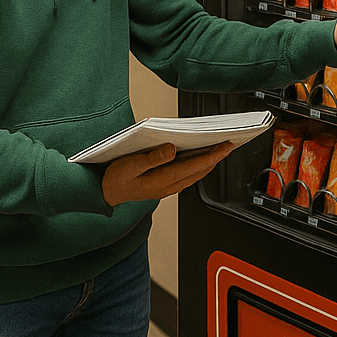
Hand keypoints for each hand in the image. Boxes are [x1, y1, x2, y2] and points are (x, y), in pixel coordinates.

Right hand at [101, 141, 238, 206]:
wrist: (105, 194)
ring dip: (210, 161)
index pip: (195, 166)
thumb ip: (152, 158)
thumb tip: (172, 149)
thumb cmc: (115, 179)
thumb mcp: (130, 165)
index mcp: (162, 180)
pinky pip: (188, 175)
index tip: (227, 145)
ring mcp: (168, 187)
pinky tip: (201, 157)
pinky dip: (199, 165)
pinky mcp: (165, 185)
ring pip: (196, 174)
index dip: (213, 155)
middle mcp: (169, 186)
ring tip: (221, 148)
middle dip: (217, 157)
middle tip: (231, 143)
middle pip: (201, 170)